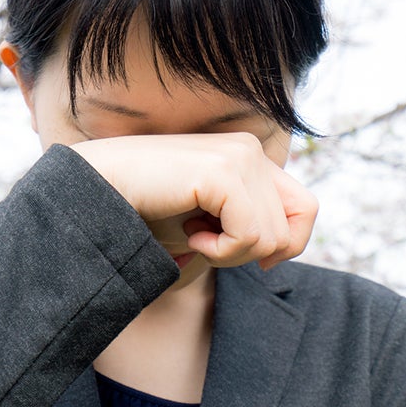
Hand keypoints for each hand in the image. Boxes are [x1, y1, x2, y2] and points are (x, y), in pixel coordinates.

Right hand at [70, 133, 317, 268]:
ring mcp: (240, 158)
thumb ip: (247, 225)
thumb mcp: (208, 220)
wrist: (99, 192)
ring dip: (230, 255)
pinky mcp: (223, 173)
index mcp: (251, 158)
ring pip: (271, 239)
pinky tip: (190, 237)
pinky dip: (221, 251)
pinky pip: (250, 235)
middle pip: (289, 231)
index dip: (287, 244)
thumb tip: (278, 255)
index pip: (306, 208)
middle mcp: (251, 151)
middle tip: (205, 243)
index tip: (242, 253)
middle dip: (248, 255)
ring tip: (193, 236)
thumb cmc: (147, 210)